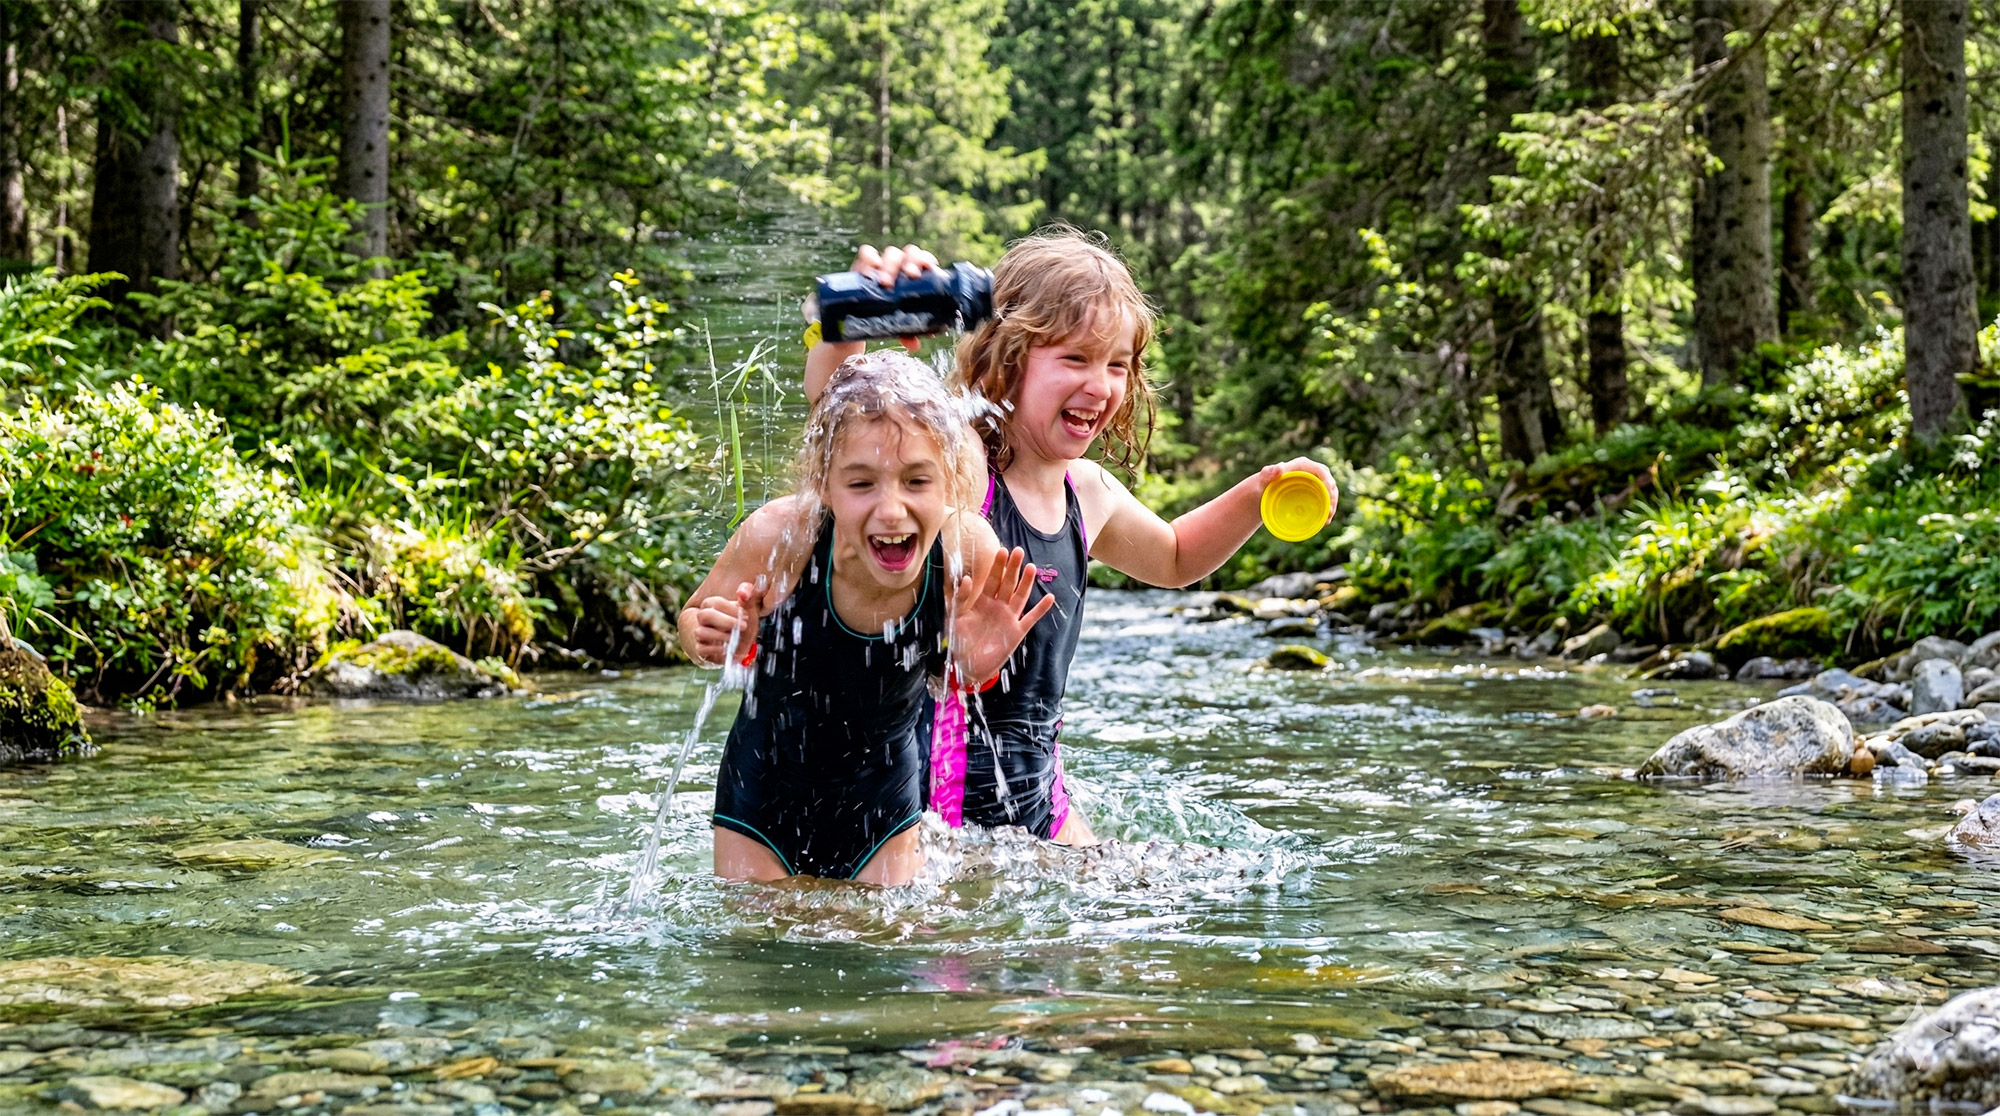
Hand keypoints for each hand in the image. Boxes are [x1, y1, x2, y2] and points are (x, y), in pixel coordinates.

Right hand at [688, 582, 759, 665]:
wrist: (734, 644)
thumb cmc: (739, 624)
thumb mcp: (746, 611)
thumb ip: (747, 600)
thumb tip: (744, 592)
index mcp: (711, 605)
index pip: (715, 602)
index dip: (731, 609)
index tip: (746, 616)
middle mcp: (703, 619)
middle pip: (705, 615)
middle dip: (726, 621)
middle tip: (744, 626)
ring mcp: (700, 633)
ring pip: (700, 632)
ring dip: (720, 635)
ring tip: (735, 638)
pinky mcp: (701, 649)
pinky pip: (701, 649)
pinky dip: (716, 650)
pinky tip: (728, 649)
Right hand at [850, 243, 939, 352]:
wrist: (861, 322)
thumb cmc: (888, 319)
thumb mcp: (900, 327)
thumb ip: (907, 334)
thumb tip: (915, 344)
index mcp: (916, 276)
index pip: (924, 259)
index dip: (927, 260)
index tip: (927, 269)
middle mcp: (902, 266)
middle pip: (910, 253)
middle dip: (910, 263)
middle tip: (909, 277)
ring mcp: (882, 264)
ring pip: (891, 253)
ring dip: (891, 265)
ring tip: (884, 283)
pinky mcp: (863, 266)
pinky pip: (866, 253)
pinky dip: (869, 258)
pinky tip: (869, 271)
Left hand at [949, 547, 1056, 686]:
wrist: (967, 666)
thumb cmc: (959, 641)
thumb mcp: (955, 617)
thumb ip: (960, 598)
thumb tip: (967, 579)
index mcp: (982, 601)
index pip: (992, 580)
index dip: (997, 566)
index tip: (1002, 550)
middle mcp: (998, 607)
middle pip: (1008, 584)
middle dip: (1013, 568)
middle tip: (1018, 551)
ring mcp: (1009, 618)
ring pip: (1020, 597)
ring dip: (1026, 583)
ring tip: (1032, 568)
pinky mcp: (1016, 632)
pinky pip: (1030, 618)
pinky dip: (1040, 609)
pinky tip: (1050, 598)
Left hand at [1255, 457, 1338, 522]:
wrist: (1263, 490)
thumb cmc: (1264, 482)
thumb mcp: (1264, 478)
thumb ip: (1268, 472)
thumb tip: (1279, 468)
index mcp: (1303, 465)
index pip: (1322, 471)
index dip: (1328, 483)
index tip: (1328, 497)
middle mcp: (1311, 471)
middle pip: (1329, 483)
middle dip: (1333, 498)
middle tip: (1329, 514)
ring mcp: (1314, 482)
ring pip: (1330, 492)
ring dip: (1332, 506)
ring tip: (1327, 520)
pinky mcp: (1314, 492)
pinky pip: (1325, 500)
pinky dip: (1327, 510)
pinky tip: (1325, 521)